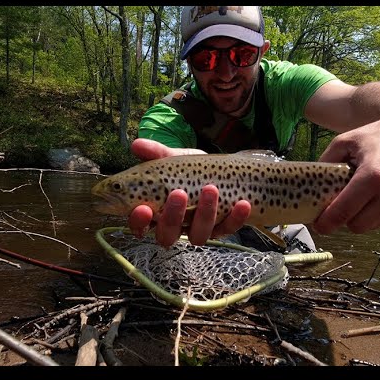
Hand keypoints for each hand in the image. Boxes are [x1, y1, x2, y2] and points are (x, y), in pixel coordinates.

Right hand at [127, 138, 251, 247]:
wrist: (221, 170)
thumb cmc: (190, 169)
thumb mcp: (174, 159)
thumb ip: (156, 153)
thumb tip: (136, 144)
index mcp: (155, 213)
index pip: (140, 225)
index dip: (138, 222)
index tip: (143, 208)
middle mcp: (175, 227)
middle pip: (167, 236)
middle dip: (172, 218)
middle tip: (178, 194)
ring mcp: (198, 229)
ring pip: (198, 235)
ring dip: (204, 214)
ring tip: (210, 189)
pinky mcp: (222, 228)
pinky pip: (227, 229)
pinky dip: (235, 218)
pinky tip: (242, 203)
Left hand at [313, 105, 379, 233]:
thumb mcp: (346, 141)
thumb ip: (326, 163)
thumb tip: (310, 186)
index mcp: (373, 176)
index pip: (343, 212)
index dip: (327, 223)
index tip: (319, 225)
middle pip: (358, 226)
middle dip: (346, 219)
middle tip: (343, 207)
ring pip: (375, 226)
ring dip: (366, 217)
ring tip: (365, 197)